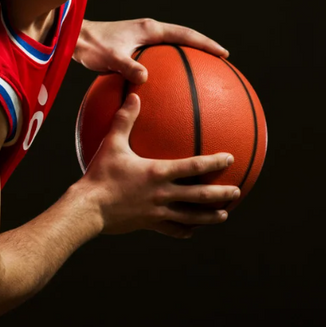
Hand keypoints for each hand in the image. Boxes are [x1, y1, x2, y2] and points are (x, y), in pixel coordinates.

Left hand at [73, 18, 228, 83]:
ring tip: (200, 72)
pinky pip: (158, 56)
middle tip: (220, 61)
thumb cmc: (91, 46)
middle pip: (183, 38)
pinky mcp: (133, 46)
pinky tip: (167, 84)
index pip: (185, 35)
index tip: (224, 54)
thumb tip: (145, 79)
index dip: (205, 44)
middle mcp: (148, 31)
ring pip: (171, 47)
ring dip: (187, 56)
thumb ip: (128, 67)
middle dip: (202, 48)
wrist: (74, 39)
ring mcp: (141, 38)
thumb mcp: (111, 58)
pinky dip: (168, 66)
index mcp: (150, 29)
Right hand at [76, 93, 239, 238]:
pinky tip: (191, 231)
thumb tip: (134, 95)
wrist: (88, 208)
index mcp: (158, 172)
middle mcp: (162, 193)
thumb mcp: (112, 144)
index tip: (229, 159)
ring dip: (209, 216)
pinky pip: (171, 229)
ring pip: (191, 216)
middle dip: (221, 193)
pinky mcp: (149, 223)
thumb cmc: (100, 174)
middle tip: (237, 191)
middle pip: (200, 195)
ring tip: (224, 215)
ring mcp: (157, 211)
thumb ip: (124, 119)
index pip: (193, 166)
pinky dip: (184, 231)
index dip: (214, 162)